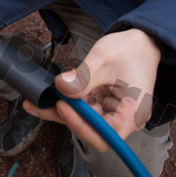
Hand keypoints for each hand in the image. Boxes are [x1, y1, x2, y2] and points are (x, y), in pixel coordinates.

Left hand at [24, 29, 160, 151]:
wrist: (141, 41)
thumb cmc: (131, 50)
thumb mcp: (104, 60)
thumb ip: (83, 77)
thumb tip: (62, 87)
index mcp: (132, 113)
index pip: (104, 135)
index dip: (81, 126)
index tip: (62, 106)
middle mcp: (122, 118)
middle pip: (89, 129)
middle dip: (62, 117)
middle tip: (39, 103)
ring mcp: (109, 111)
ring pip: (80, 119)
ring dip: (57, 110)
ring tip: (34, 101)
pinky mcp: (100, 103)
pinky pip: (80, 107)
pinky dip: (63, 101)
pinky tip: (44, 97)